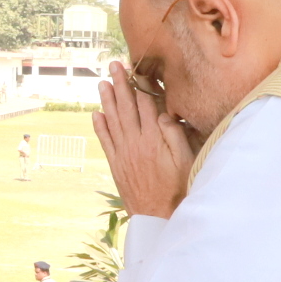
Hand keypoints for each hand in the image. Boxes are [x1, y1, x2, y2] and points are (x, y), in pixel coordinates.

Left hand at [93, 62, 195, 219]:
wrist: (156, 215)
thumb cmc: (177, 189)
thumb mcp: (185, 161)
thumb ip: (175, 135)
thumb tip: (165, 113)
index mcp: (153, 139)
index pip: (146, 104)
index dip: (141, 84)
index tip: (136, 68)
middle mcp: (135, 142)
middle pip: (126, 107)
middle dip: (120, 84)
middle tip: (114, 65)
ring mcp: (123, 153)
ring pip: (113, 120)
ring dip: (107, 100)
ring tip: (102, 83)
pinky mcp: (116, 164)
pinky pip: (105, 141)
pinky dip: (99, 126)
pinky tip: (96, 113)